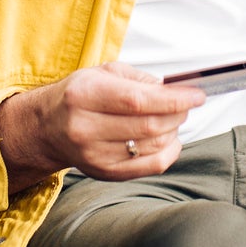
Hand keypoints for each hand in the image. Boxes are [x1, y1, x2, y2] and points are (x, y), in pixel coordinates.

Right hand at [0, 63, 205, 195]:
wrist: (48, 127)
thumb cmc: (80, 95)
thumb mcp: (104, 73)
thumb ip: (140, 80)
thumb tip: (175, 91)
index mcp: (84, 95)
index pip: (138, 101)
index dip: (174, 99)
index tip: (197, 95)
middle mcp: (85, 128)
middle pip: (149, 126)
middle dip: (178, 114)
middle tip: (186, 104)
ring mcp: (94, 155)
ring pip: (153, 146)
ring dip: (173, 130)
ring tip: (171, 117)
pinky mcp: (104, 173)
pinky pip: (151, 166)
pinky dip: (169, 151)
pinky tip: (169, 139)